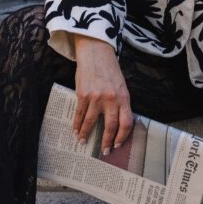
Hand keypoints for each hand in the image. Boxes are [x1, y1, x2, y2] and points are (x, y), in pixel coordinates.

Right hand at [72, 35, 133, 153]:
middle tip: (104, 151)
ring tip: (83, 142)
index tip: (117, 144)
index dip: (122, 136)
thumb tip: (117, 123)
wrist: (95, 52)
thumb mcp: (121, 86)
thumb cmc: (109, 70)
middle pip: (110, 126)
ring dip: (86, 135)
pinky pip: (79, 114)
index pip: (126, 123)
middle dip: (106, 141)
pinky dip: (77, 124)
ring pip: (91, 122)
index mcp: (123, 97)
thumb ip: (120, 103)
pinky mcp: (82, 94)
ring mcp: (96, 97)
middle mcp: (111, 99)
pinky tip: (76, 131)